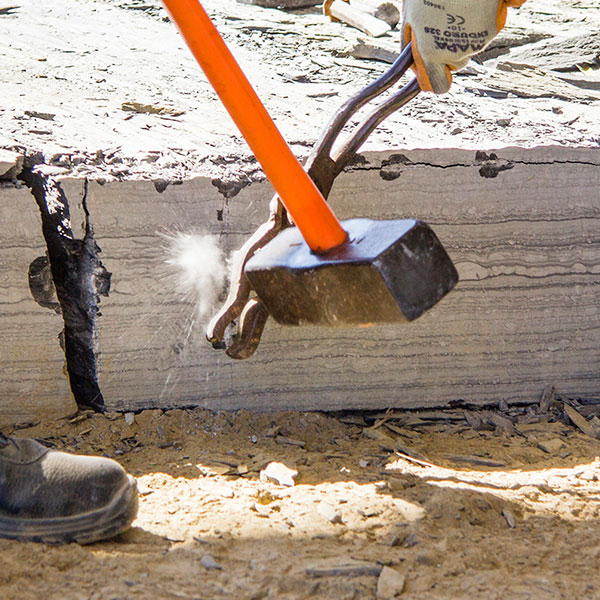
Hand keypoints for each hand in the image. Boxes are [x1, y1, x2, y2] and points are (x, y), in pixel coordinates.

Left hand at [401, 0, 526, 93]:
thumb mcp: (410, 17)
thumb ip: (410, 43)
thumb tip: (412, 63)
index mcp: (431, 54)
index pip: (438, 85)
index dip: (436, 77)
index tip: (435, 69)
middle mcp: (456, 52)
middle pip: (457, 63)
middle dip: (452, 51)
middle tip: (444, 24)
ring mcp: (479, 39)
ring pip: (473, 44)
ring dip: (466, 31)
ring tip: (458, 6)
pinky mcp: (496, 23)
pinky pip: (490, 25)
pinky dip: (485, 16)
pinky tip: (476, 0)